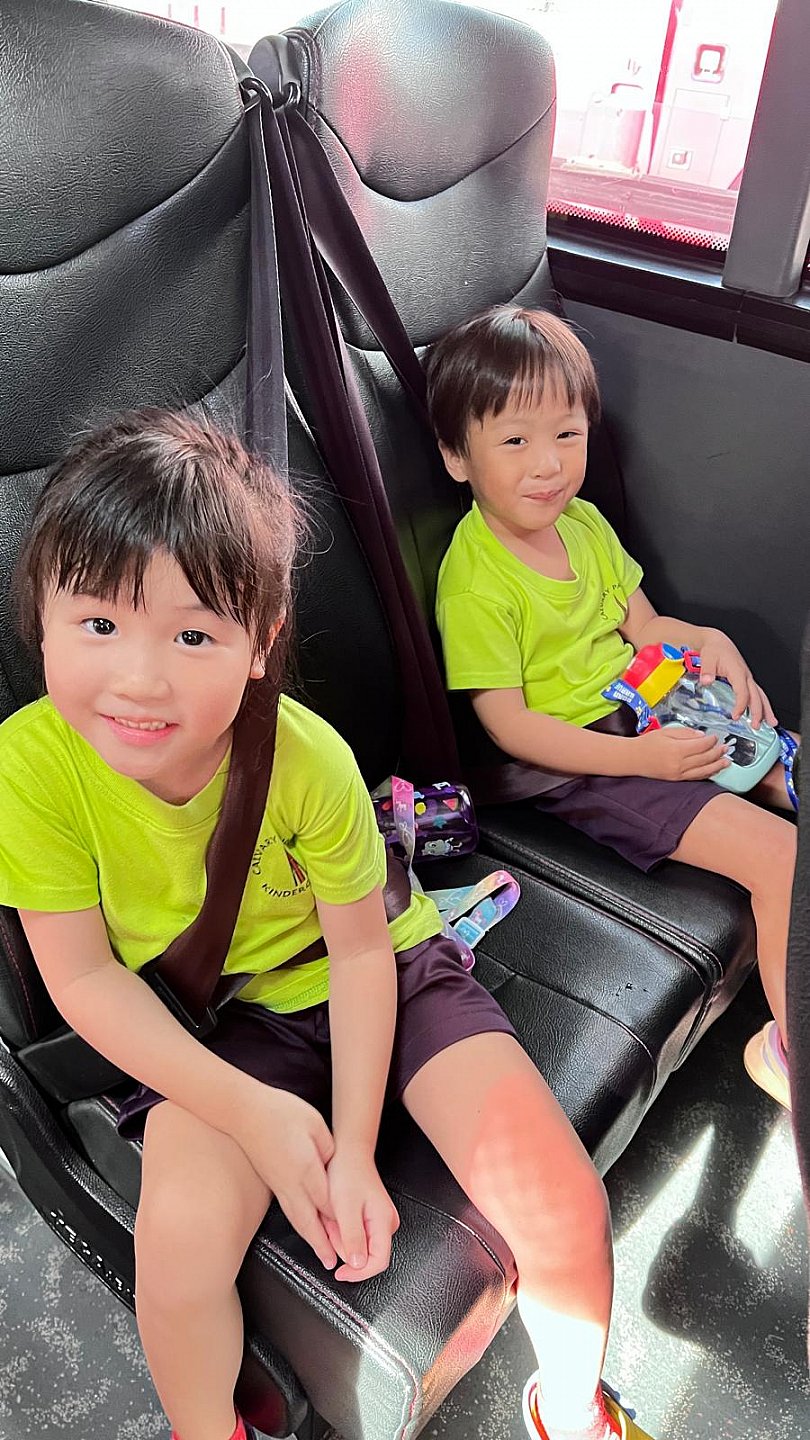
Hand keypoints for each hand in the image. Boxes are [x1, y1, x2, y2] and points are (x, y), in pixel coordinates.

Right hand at [235, 1085, 336, 1270]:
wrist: (244, 1111)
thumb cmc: (281, 1112)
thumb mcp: (314, 1124)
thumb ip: (328, 1149)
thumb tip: (333, 1167)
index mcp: (307, 1168)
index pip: (329, 1202)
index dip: (342, 1221)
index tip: (354, 1236)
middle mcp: (292, 1183)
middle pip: (312, 1220)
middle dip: (325, 1244)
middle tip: (335, 1263)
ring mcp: (279, 1185)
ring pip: (298, 1219)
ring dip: (312, 1240)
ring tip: (323, 1256)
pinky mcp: (272, 1182)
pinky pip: (289, 1211)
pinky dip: (300, 1226)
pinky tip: (305, 1229)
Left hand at [324, 1144, 399, 1282]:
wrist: (349, 1153)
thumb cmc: (347, 1174)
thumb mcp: (345, 1208)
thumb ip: (353, 1237)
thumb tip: (358, 1264)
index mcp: (384, 1222)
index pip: (379, 1262)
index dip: (358, 1273)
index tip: (340, 1273)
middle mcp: (386, 1223)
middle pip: (367, 1255)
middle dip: (344, 1247)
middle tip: (331, 1226)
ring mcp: (380, 1221)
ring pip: (359, 1245)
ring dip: (341, 1238)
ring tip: (332, 1217)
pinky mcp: (372, 1218)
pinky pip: (356, 1235)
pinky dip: (342, 1230)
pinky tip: (336, 1216)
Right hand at [634, 724, 730, 781]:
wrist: (632, 758)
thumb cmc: (647, 743)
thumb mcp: (665, 732)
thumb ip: (685, 733)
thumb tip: (702, 736)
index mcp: (676, 749)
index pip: (701, 745)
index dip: (711, 741)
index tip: (715, 736)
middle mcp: (679, 764)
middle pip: (705, 758)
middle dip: (718, 752)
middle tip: (726, 747)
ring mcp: (678, 773)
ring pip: (703, 770)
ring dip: (717, 765)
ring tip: (727, 761)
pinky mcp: (676, 779)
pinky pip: (696, 777)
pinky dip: (707, 773)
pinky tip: (713, 769)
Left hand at [698, 629, 776, 727]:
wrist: (718, 643)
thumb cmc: (714, 650)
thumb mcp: (707, 658)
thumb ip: (707, 670)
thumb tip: (706, 680)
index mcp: (738, 671)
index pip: (743, 692)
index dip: (741, 705)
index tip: (736, 716)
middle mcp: (746, 675)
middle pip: (757, 696)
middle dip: (758, 712)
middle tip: (757, 725)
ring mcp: (747, 678)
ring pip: (761, 695)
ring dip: (766, 709)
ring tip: (771, 722)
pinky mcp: (746, 680)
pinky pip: (757, 693)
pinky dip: (762, 704)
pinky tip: (763, 713)